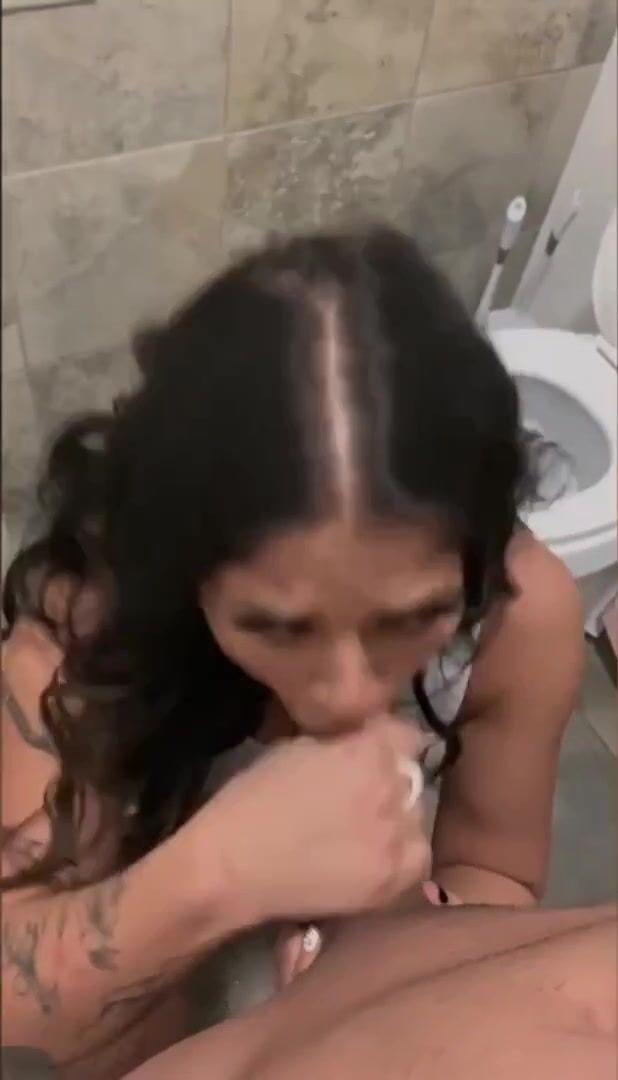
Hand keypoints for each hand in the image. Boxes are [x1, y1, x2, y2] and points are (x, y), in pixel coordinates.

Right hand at [200, 717, 429, 924]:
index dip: (387, 740)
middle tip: (359, 794)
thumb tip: (358, 742)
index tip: (370, 749)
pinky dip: (400, 854)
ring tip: (363, 830)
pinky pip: (417, 857)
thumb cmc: (254, 799)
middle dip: (389, 778)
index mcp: (368, 751)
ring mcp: (396, 836)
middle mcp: (392, 789)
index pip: (406, 734)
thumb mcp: (296, 748)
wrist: (233, 865)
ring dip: (395, 817)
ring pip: (415, 816)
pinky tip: (373, 856)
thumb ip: (339, 743)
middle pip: (410, 775)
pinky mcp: (392, 878)